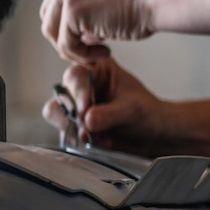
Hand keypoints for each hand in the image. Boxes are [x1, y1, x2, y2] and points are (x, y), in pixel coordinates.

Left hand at [41, 0, 157, 64]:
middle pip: (49, 16)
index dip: (68, 25)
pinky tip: (104, 51)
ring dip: (74, 50)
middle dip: (67, 38)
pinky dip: (83, 56)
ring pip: (53, 32)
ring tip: (97, 54)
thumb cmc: (144, 1)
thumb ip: (86, 7)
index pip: (55, 1)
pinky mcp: (72, 9)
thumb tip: (77, 34)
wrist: (158, 1)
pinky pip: (66, 44)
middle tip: (90, 50)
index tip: (88, 38)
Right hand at [41, 57, 168, 152]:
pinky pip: (64, 129)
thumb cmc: (148, 113)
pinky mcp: (75, 123)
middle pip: (62, 95)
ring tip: (97, 137)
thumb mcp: (132, 110)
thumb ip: (110, 114)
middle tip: (90, 128)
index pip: (76, 76)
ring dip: (73, 127)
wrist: (154, 134)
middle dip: (74, 114)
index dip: (79, 94)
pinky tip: (100, 141)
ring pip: (56, 112)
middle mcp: (83, 84)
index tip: (86, 111)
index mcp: (98, 69)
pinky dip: (78, 138)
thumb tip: (87, 120)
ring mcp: (76, 104)